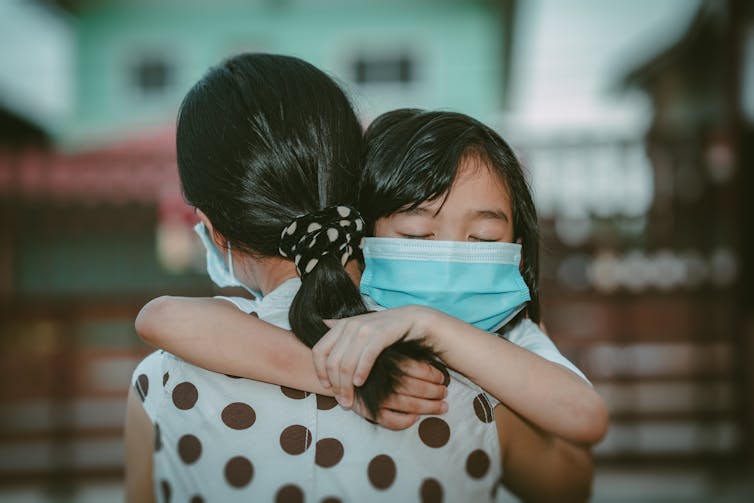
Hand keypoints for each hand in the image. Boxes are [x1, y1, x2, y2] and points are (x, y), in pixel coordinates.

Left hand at [313, 307, 433, 402]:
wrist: (414, 320)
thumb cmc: (386, 329)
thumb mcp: (360, 327)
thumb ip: (343, 329)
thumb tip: (323, 324)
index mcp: (341, 325)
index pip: (319, 351)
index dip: (320, 371)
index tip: (327, 387)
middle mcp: (350, 326)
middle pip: (332, 362)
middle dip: (336, 385)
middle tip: (343, 401)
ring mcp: (364, 329)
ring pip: (346, 364)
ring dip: (346, 386)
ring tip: (351, 399)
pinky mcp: (380, 334)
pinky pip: (365, 358)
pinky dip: (361, 373)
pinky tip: (361, 383)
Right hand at [347, 359, 448, 429]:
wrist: (332, 372)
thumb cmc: (363, 359)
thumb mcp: (380, 349)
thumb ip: (400, 352)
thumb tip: (429, 353)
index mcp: (386, 360)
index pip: (416, 368)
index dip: (433, 374)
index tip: (442, 378)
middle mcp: (382, 379)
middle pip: (416, 388)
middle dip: (435, 392)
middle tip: (446, 393)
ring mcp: (375, 397)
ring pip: (409, 405)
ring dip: (430, 407)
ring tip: (443, 407)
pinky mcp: (368, 411)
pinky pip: (391, 421)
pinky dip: (406, 421)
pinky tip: (415, 418)